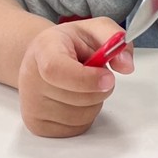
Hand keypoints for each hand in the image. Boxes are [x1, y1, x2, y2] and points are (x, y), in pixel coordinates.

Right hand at [17, 18, 134, 137]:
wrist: (40, 59)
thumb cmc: (69, 44)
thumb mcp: (93, 29)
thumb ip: (114, 38)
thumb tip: (126, 66)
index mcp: (43, 49)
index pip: (56, 70)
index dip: (87, 79)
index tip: (109, 78)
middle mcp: (30, 79)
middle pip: (78, 97)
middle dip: (99, 87)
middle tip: (94, 72)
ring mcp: (31, 105)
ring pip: (81, 116)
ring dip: (94, 101)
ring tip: (82, 84)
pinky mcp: (37, 126)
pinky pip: (76, 128)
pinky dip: (85, 115)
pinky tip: (76, 98)